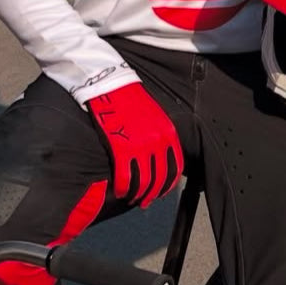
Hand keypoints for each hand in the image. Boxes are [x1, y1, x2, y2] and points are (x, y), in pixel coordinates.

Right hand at [87, 83, 181, 207]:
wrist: (110, 84)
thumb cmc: (129, 99)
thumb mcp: (154, 116)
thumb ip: (159, 136)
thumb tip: (156, 157)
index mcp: (169, 133)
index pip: (175, 168)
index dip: (167, 185)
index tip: (160, 192)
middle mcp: (158, 141)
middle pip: (159, 179)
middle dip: (151, 194)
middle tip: (143, 201)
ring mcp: (141, 146)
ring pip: (143, 181)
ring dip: (137, 194)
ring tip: (131, 198)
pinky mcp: (122, 148)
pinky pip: (125, 176)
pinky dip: (123, 188)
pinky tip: (119, 191)